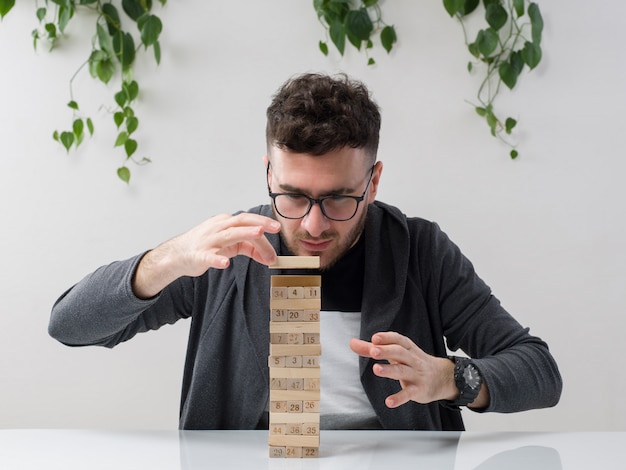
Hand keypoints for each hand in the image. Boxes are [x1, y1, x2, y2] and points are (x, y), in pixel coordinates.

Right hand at [133, 213, 280, 297]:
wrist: (177, 255)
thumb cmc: (206, 246)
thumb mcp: (231, 245)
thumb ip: (249, 248)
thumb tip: (269, 256)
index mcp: (225, 223)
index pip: (248, 222)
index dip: (264, 227)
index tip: (278, 234)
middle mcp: (218, 228)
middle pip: (241, 222)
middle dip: (259, 223)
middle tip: (276, 227)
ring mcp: (208, 241)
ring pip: (229, 235)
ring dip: (245, 233)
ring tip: (259, 233)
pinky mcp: (199, 255)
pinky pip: (209, 257)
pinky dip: (217, 260)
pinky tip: (225, 264)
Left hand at [349, 331, 457, 407]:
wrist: (444, 377)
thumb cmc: (414, 362)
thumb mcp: (397, 353)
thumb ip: (372, 349)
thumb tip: (352, 343)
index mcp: (407, 348)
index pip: (398, 340)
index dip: (387, 338)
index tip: (375, 338)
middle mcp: (412, 359)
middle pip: (400, 353)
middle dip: (386, 351)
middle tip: (372, 351)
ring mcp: (416, 375)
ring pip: (403, 371)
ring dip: (389, 370)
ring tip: (376, 369)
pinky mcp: (419, 390)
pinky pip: (408, 393)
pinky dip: (399, 398)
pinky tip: (389, 402)